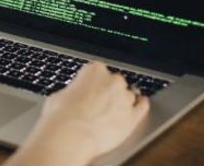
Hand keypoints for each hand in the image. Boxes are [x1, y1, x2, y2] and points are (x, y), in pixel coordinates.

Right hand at [12, 62, 149, 165]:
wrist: (70, 134)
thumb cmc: (62, 115)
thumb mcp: (60, 94)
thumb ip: (74, 91)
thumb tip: (73, 97)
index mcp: (94, 69)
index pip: (98, 70)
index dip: (92, 82)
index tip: (88, 89)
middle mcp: (113, 80)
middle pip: (115, 82)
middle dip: (108, 91)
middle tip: (96, 104)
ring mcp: (125, 98)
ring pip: (128, 95)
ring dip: (122, 101)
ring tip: (112, 111)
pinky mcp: (133, 117)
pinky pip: (143, 107)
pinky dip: (141, 105)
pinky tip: (140, 104)